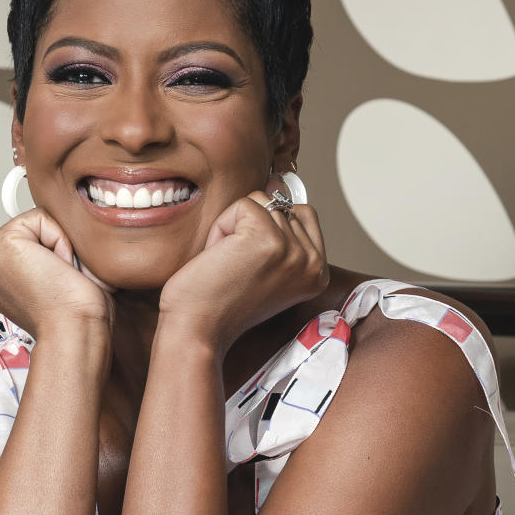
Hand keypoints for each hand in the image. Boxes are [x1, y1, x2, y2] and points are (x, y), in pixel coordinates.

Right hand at [0, 210, 115, 339]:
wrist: (74, 332)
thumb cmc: (74, 315)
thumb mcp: (51, 278)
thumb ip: (45, 252)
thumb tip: (59, 229)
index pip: (29, 240)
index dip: (54, 255)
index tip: (55, 285)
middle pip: (32, 227)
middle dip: (55, 247)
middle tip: (58, 282)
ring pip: (37, 221)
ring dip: (58, 246)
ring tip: (57, 277)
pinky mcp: (0, 246)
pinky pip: (41, 217)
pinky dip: (60, 241)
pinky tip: (57, 270)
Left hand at [158, 191, 327, 353]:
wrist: (197, 331)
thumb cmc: (220, 303)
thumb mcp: (265, 266)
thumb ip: (281, 230)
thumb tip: (278, 183)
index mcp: (317, 272)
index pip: (302, 214)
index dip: (268, 229)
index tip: (251, 267)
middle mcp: (312, 262)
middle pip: (280, 205)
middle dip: (248, 229)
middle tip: (237, 269)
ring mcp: (293, 250)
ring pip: (260, 202)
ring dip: (232, 229)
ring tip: (227, 265)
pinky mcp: (268, 239)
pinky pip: (241, 206)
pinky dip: (220, 228)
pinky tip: (219, 259)